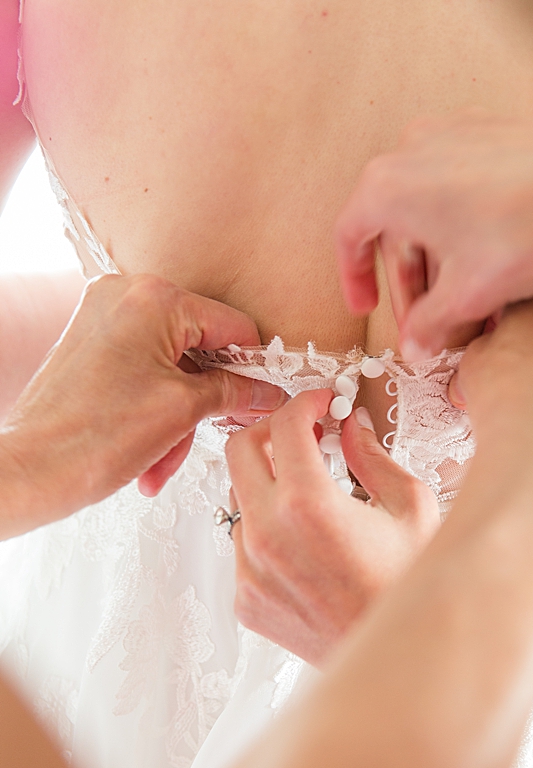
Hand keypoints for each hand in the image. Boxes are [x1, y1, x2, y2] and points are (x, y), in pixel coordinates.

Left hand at [0, 273, 286, 536]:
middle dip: (208, 399)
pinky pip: (145, 370)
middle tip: (218, 431)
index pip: (234, 327)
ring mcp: (103, 318)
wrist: (29, 471)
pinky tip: (151, 451)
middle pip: (202, 347)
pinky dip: (156, 408)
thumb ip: (236, 392)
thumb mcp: (185, 410)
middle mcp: (124, 296)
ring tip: (167, 458)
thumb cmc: (91, 438)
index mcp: (153, 299)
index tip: (262, 399)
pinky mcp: (91, 342)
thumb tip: (267, 392)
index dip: (254, 369)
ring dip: (180, 415)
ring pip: (174, 366)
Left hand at [225, 390, 439, 665]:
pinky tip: (312, 546)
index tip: (321, 402)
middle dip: (272, 431)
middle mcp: (267, 534)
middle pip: (239, 451)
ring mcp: (250, 570)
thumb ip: (374, 457)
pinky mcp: (246, 599)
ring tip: (317, 498)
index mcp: (309, 504)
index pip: (285, 425)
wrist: (400, 656)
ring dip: (271, 485)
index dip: (305, 402)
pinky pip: (245, 546)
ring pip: (240, 500)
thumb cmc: (413, 585)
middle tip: (305, 434)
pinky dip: (272, 533)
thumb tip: (352, 426)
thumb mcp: (411, 507)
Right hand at [334, 114, 532, 360]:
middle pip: (396, 224)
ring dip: (444, 257)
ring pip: (434, 206)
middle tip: (430, 322)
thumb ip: (431, 323)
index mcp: (389, 184)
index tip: (367, 308)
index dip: (356, 279)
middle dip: (412, 281)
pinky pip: (465, 183)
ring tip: (472, 303)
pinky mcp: (494, 131)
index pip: (351, 235)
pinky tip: (497, 264)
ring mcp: (455, 132)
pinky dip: (470, 225)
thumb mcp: (471, 292)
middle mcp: (413, 148)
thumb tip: (412, 349)